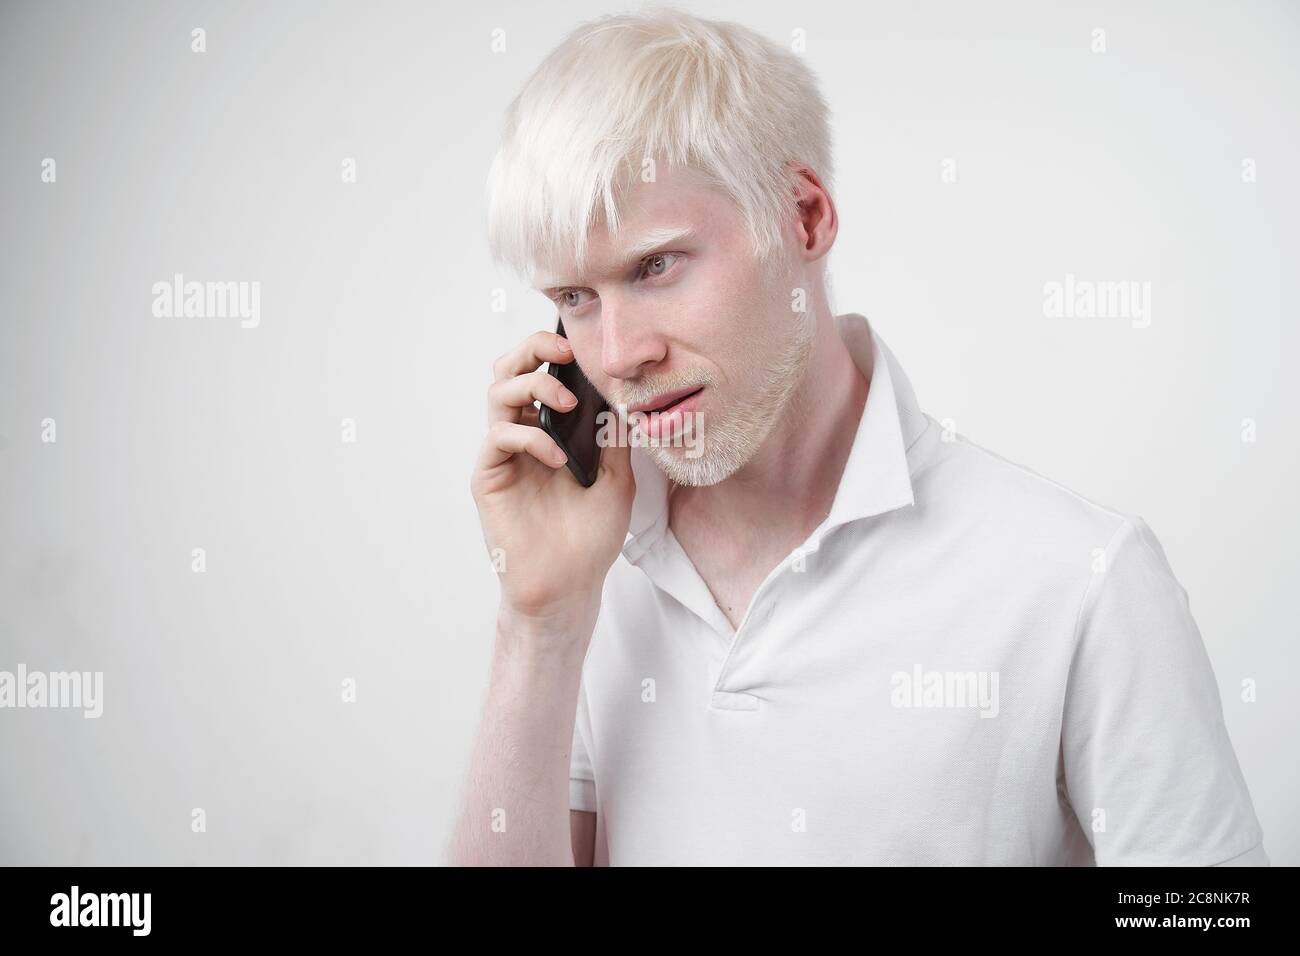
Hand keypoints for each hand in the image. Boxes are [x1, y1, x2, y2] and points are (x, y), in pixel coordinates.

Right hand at [470, 328, 635, 628]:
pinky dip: (530, 438)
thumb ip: (614, 439)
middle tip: (562, 350)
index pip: (540, 375)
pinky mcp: (489, 477)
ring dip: (531, 385)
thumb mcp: (618, 481)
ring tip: (565, 401)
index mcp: (550, 432)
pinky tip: (558, 459)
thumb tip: (623, 395)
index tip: (578, 346)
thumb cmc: (590, 539)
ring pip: (498, 394)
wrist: (570, 585)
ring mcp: (504, 455)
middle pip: (508, 372)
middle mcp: (522, 436)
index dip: (551, 351)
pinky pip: (499, 438)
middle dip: (531, 350)